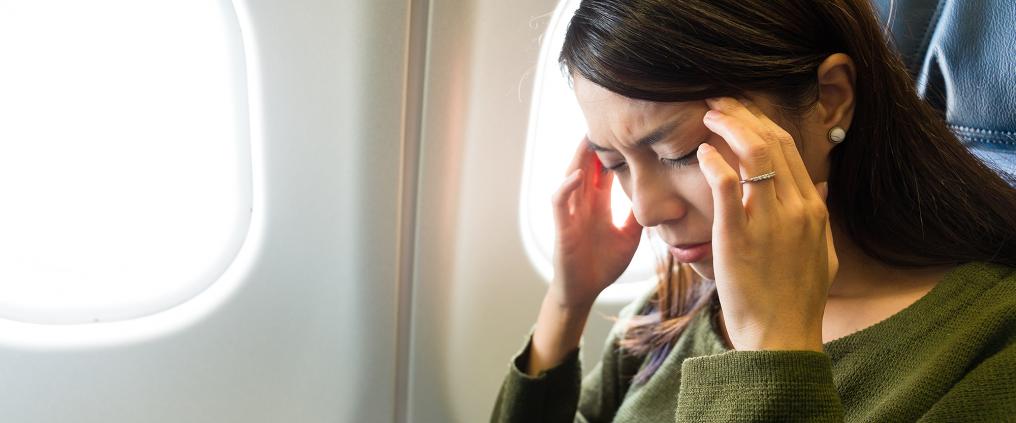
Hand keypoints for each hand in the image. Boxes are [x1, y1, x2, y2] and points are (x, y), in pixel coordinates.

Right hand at [549, 138, 642, 309]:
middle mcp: (583, 204)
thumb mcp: (629, 236)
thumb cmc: (603, 265)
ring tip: (588, 138)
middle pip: (587, 167)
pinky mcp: (562, 227)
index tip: (626, 132)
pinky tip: (578, 175)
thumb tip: (659, 198)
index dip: (612, 152)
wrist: (585, 292)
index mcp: (598, 205)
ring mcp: (571, 213)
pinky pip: (560, 201)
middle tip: (606, 121)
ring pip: (571, 177)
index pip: (604, 171)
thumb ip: (637, 216)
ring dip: (578, 158)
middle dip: (594, 146)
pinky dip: (567, 187)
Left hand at [696, 97, 837, 351]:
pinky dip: (713, 161)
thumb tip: (821, 181)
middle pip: (772, 141)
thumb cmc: (798, 299)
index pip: (790, 148)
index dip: (762, 122)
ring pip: (753, 154)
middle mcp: (796, 208)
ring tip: (707, 116)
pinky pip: (727, 185)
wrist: (782, 336)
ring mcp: (768, 221)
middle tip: (718, 102)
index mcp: (813, 209)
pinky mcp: (737, 236)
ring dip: (727, 127)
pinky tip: (701, 152)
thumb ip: (820, 213)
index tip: (742, 110)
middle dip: (743, 114)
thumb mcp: (823, 252)